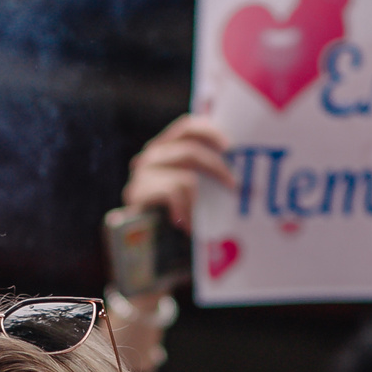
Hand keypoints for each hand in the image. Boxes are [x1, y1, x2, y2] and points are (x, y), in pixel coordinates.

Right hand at [123, 113, 233, 232]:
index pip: (187, 127)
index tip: (230, 146)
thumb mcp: (188, 186)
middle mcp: (151, 155)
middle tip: (232, 184)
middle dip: (215, 166)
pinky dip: (186, 212)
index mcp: (164, 147)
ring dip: (202, 199)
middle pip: (190, 150)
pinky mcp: (138, 192)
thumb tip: (234, 168)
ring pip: (186, 177)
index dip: (210, 132)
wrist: (144, 244)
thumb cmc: (172, 214)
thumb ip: (201, 172)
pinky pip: (174, 196)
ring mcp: (142, 174)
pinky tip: (187, 226)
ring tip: (209, 216)